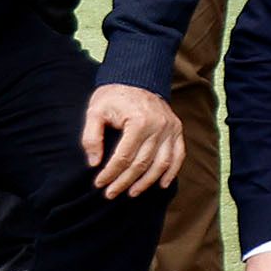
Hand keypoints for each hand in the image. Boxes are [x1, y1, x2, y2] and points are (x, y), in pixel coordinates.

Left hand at [81, 82, 179, 196]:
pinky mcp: (177, 130)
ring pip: (161, 164)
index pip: (123, 157)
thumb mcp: (95, 111)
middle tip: (110, 193)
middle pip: (141, 164)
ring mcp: (171, 128)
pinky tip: (161, 185)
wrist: (136, 77)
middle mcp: (159, 126)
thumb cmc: (114, 96)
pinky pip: (178, 156)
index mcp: (139, 121)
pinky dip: (171, 172)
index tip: (99, 183)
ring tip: (132, 193)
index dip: (110, 173)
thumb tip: (94, 162)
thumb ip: (91, 137)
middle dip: (124, 182)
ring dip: (146, 182)